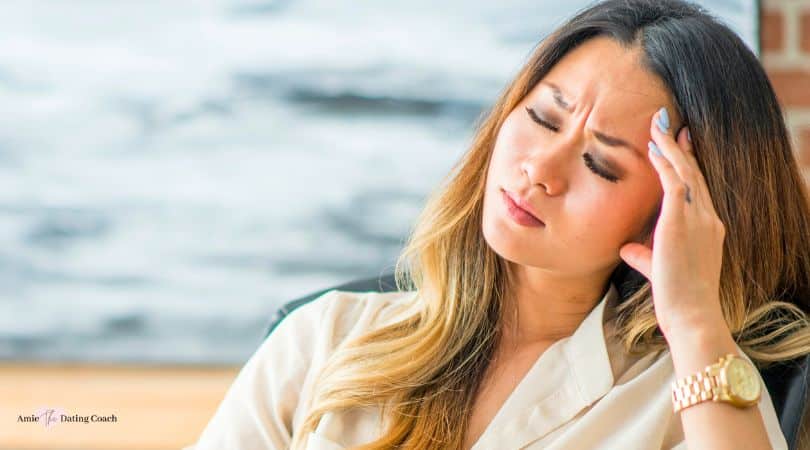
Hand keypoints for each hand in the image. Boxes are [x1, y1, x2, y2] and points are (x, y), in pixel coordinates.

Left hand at [618, 107, 726, 337]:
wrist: (692, 315)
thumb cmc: (677, 298)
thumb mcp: (659, 270)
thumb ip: (644, 255)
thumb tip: (625, 248)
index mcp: (707, 229)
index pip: (697, 188)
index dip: (687, 163)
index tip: (678, 142)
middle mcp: (707, 219)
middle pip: (694, 173)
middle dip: (679, 145)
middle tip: (667, 121)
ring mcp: (698, 220)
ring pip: (685, 172)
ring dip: (669, 147)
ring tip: (656, 124)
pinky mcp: (682, 223)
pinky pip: (675, 184)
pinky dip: (665, 164)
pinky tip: (653, 148)